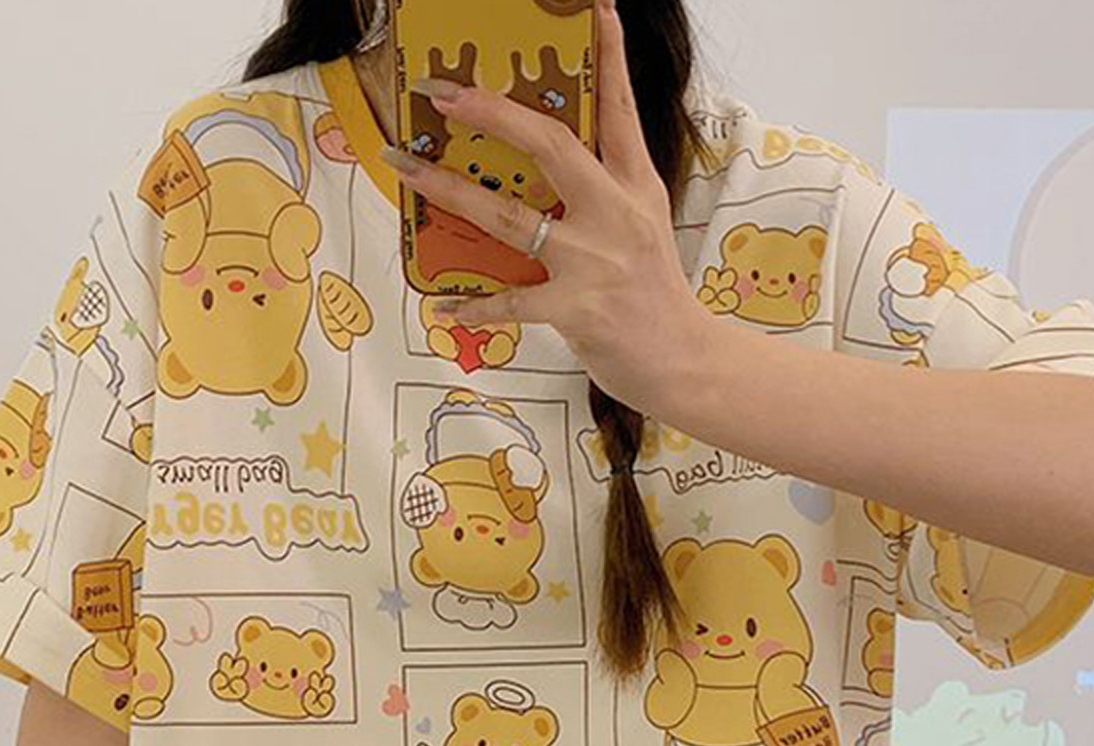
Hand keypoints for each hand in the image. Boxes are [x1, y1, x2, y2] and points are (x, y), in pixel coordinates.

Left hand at [384, 0, 712, 418]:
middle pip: (549, 145)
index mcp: (635, 186)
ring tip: (408, 167)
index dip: (609, 55)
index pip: (619, 109)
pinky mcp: (578, 309)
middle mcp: (615, 213)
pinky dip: (474, 306)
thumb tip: (549, 170)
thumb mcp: (645, 227)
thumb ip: (606, 193)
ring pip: (509, 215)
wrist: (685, 361)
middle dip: (490, 112)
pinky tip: (443, 305)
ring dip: (449, 190)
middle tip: (444, 91)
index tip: (595, 7)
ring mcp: (594, 261)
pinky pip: (511, 301)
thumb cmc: (656, 297)